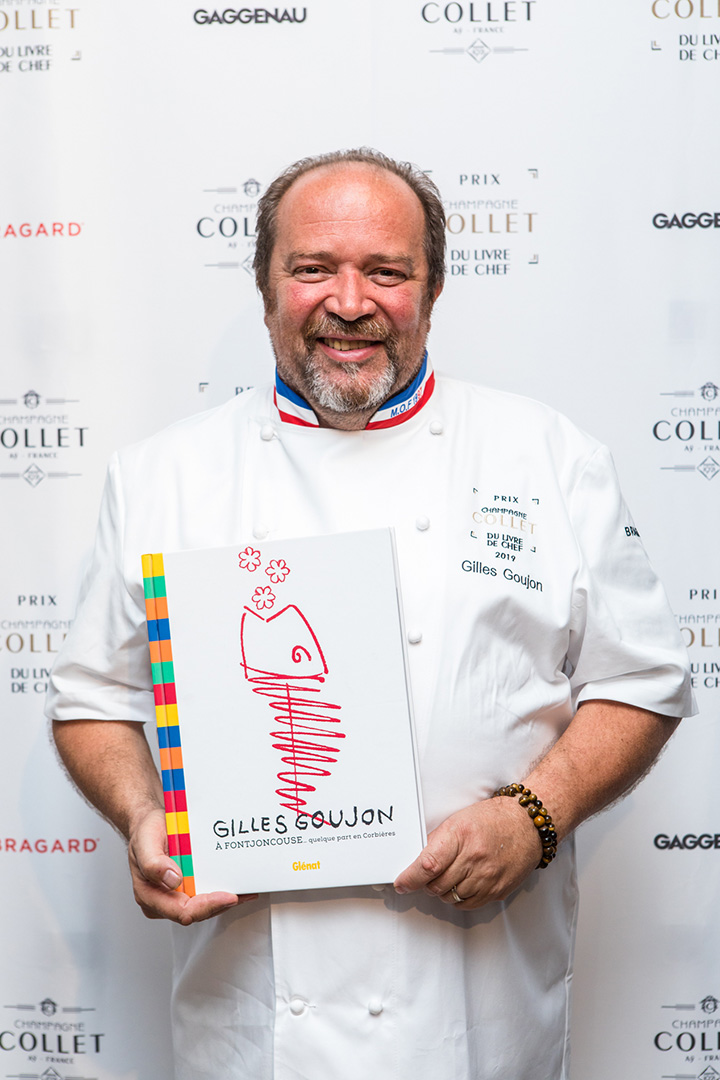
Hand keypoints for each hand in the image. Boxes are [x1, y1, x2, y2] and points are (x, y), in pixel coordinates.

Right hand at [127, 807, 257, 924]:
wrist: (150, 825)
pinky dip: (221, 892)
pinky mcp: (186, 889)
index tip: (228, 896)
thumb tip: (172, 880)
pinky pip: (205, 895)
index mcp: (150, 895)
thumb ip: (153, 863)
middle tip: (242, 893)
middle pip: (196, 913)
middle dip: (220, 905)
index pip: (181, 911)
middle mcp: (163, 900)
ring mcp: (175, 896)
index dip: (207, 906)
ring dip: (224, 901)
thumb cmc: (145, 834)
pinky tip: (237, 886)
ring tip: (246, 890)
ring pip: (203, 907)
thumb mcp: (145, 842)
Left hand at [393, 797, 541, 909]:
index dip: (410, 877)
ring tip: (450, 875)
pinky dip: (459, 898)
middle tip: (427, 876)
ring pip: (450, 897)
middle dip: (426, 884)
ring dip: (443, 891)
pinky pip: (468, 904)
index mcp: (461, 836)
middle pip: (437, 885)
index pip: (428, 864)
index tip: (402, 882)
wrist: (527, 825)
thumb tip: (416, 859)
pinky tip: (462, 884)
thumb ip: (437, 840)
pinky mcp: (497, 891)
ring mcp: (487, 877)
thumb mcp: (459, 820)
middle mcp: (474, 858)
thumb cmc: (493, 819)